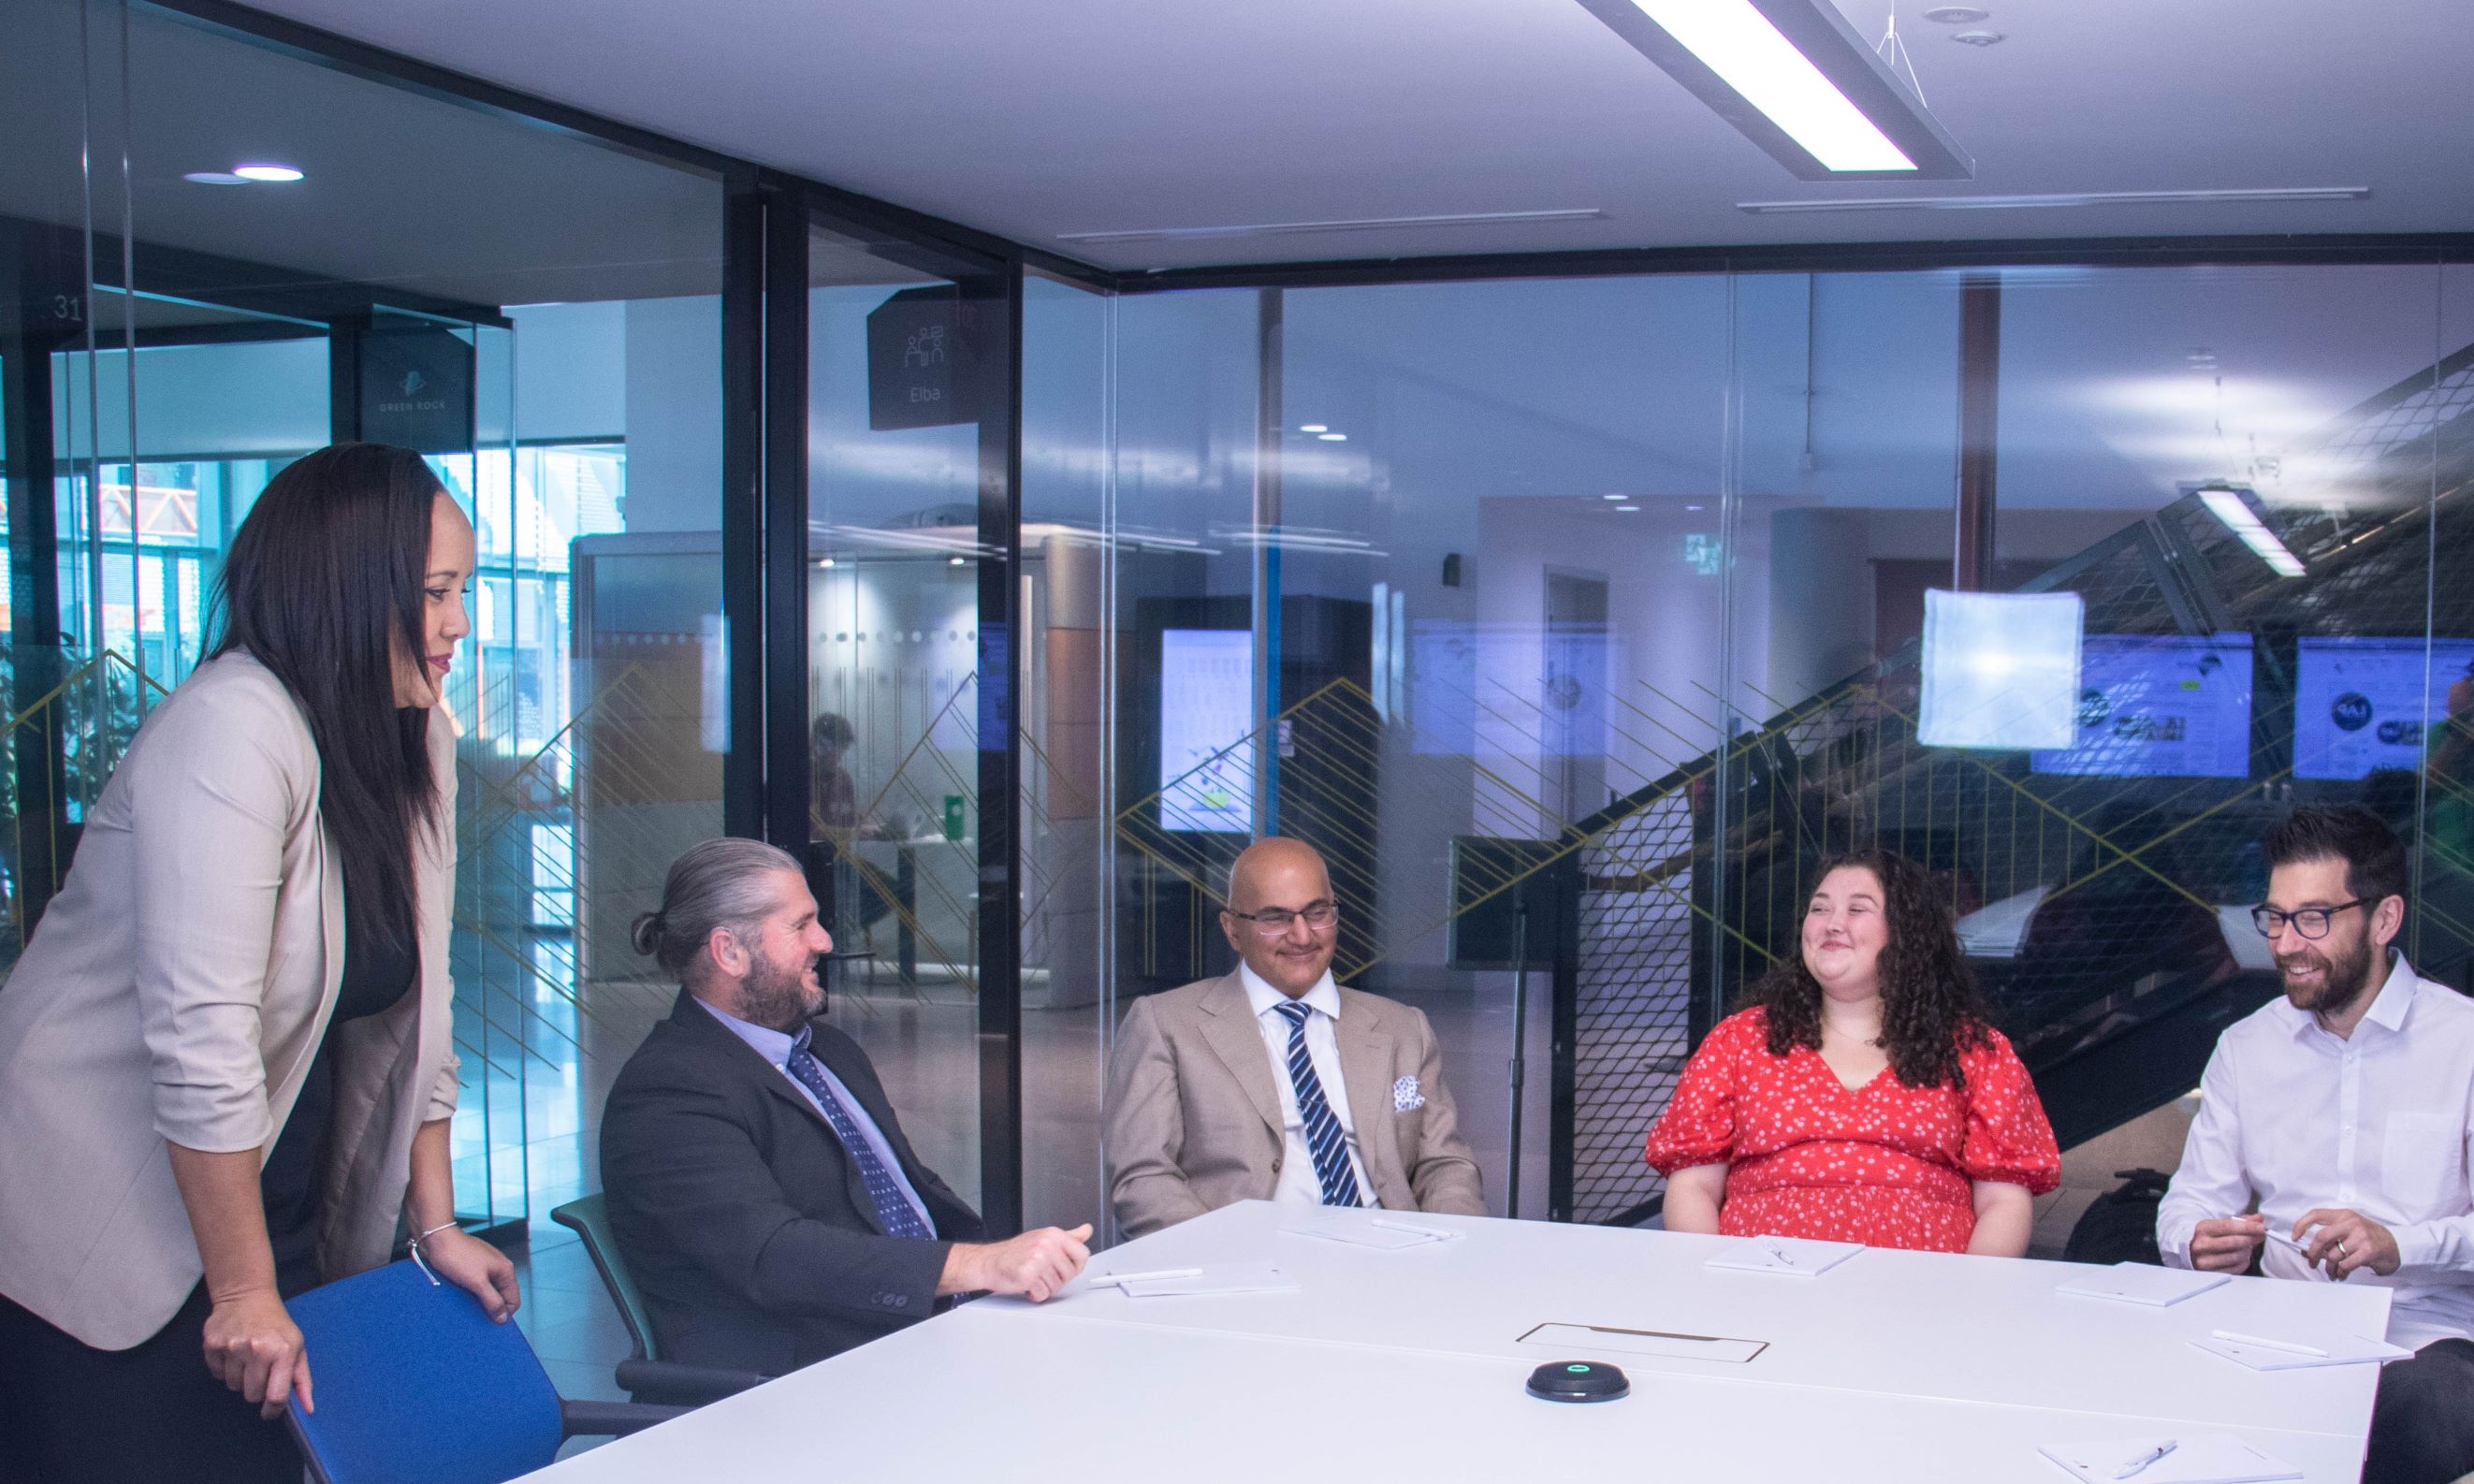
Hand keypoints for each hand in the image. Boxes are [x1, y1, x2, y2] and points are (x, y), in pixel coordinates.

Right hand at [201, 1287, 311, 1419]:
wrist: (246, 1296)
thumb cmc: (276, 1325)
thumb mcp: (297, 1347)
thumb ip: (302, 1380)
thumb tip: (308, 1409)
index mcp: (283, 1351)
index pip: (276, 1396)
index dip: (273, 1410)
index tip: (270, 1411)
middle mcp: (257, 1350)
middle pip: (252, 1396)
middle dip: (257, 1389)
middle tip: (260, 1371)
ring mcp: (233, 1347)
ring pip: (233, 1387)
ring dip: (240, 1379)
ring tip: (247, 1359)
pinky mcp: (213, 1345)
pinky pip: (217, 1375)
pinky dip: (224, 1369)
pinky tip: (232, 1353)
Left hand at [419, 1228, 519, 1321]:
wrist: (437, 1239)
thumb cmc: (457, 1257)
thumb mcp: (477, 1283)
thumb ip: (492, 1301)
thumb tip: (503, 1318)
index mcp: (505, 1270)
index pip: (514, 1300)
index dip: (503, 1313)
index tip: (488, 1321)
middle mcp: (499, 1267)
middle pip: (501, 1295)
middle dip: (490, 1307)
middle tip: (475, 1314)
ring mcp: (485, 1265)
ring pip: (488, 1290)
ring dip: (479, 1299)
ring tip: (466, 1304)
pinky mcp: (473, 1265)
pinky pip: (478, 1284)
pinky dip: (472, 1291)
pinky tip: (461, 1294)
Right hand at [943, 1223, 1092, 1301]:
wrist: (989, 1262)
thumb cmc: (1015, 1252)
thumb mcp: (1044, 1238)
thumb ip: (1069, 1236)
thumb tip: (1087, 1230)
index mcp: (1053, 1234)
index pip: (1082, 1254)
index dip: (1075, 1266)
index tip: (1063, 1267)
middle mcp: (1047, 1244)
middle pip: (1070, 1274)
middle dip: (1057, 1279)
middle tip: (1041, 1272)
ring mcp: (1037, 1260)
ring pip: (1057, 1286)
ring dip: (1044, 1287)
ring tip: (1032, 1277)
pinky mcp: (1028, 1276)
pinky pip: (1043, 1295)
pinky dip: (1034, 1295)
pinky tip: (1026, 1285)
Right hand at [2188, 1214, 2265, 1272]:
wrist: (2190, 1250)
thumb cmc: (2209, 1236)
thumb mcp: (2220, 1224)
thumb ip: (2240, 1221)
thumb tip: (2259, 1218)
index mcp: (2202, 1229)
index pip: (2228, 1227)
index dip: (2247, 1227)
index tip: (2261, 1227)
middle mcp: (2200, 1245)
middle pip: (2233, 1242)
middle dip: (2251, 1238)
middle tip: (2260, 1235)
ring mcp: (2204, 1261)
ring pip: (2236, 1256)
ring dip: (2247, 1251)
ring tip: (2247, 1246)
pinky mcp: (2210, 1273)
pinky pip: (2236, 1269)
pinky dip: (2244, 1262)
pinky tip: (2242, 1256)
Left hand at [2296, 1207, 2399, 1279]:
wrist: (2395, 1246)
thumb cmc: (2367, 1238)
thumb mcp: (2348, 1231)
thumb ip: (2329, 1237)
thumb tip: (2304, 1250)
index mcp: (2343, 1215)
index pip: (2316, 1214)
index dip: (2301, 1225)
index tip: (2295, 1237)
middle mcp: (2351, 1223)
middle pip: (2321, 1237)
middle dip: (2312, 1253)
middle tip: (2311, 1262)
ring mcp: (2361, 1236)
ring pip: (2333, 1255)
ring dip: (2329, 1267)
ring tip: (2331, 1272)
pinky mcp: (2368, 1251)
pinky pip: (2345, 1264)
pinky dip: (2340, 1272)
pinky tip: (2342, 1274)